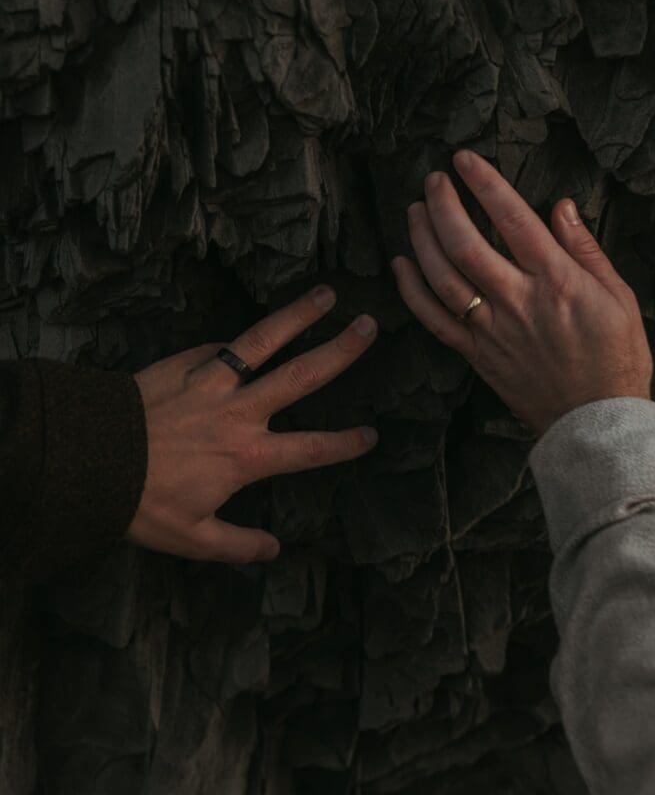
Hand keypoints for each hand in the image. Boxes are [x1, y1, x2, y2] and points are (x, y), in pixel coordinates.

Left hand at [127, 286, 377, 563]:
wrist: (92, 459)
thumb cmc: (143, 502)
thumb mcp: (192, 538)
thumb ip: (238, 545)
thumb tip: (274, 550)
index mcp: (247, 456)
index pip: (310, 448)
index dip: (345, 443)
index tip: (373, 434)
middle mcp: (239, 412)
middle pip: (300, 376)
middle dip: (340, 351)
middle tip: (370, 326)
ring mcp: (210, 381)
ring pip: (262, 342)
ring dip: (297, 316)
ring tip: (326, 293)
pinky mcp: (182, 364)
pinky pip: (215, 349)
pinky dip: (232, 343)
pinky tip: (244, 337)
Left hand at [391, 150, 652, 435]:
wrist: (598, 421)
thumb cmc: (615, 356)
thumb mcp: (617, 295)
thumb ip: (584, 248)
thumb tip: (560, 207)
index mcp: (556, 280)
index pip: (513, 219)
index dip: (484, 184)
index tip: (464, 159)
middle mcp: (518, 300)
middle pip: (466, 244)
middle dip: (443, 205)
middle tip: (433, 180)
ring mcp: (492, 329)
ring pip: (443, 278)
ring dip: (422, 240)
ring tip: (414, 210)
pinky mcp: (475, 354)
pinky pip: (434, 320)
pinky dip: (412, 291)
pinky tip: (401, 264)